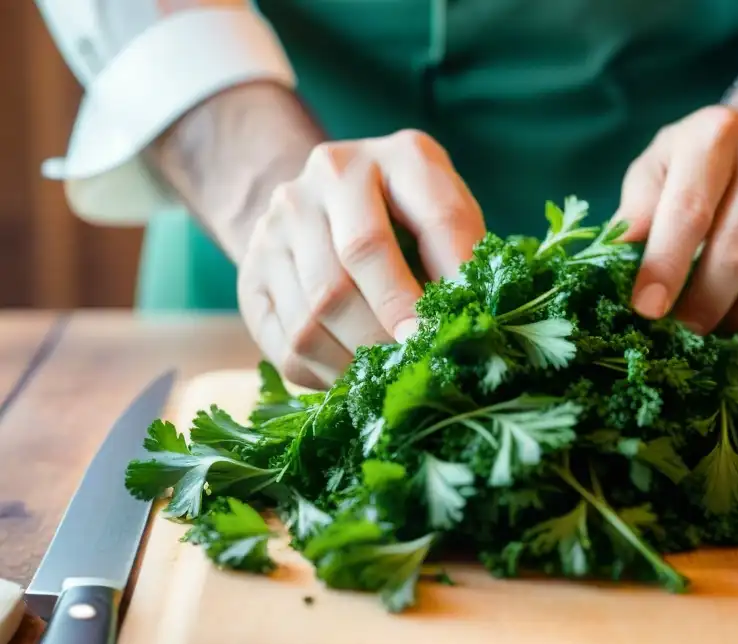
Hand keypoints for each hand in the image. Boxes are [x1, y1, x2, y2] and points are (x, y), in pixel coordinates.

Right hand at [237, 129, 485, 387]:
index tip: (451, 333)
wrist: (321, 203)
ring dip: (357, 360)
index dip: (449, 282)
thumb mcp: (448, 221)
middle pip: (358, 263)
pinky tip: (352, 379)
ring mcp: (281, 221)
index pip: (433, 220)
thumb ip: (463, 260)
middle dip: (392, 327)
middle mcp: (332, 174)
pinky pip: (285, 342)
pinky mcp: (252, 272)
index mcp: (401, 157)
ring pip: (315, 313)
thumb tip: (472, 331)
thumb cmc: (409, 221)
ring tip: (387, 380)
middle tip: (416, 366)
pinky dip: (324, 373)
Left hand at [615, 106, 737, 366]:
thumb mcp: (655, 173)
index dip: (665, 270)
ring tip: (714, 337)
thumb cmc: (694, 173)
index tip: (645, 312)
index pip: (690, 212)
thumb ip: (635, 212)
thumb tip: (614, 259)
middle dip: (701, 308)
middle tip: (679, 334)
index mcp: (718, 133)